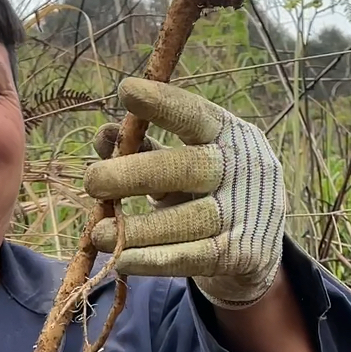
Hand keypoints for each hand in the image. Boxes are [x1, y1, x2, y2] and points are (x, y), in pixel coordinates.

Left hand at [85, 77, 285, 307]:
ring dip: (139, 229)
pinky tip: (122, 260)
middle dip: (136, 174)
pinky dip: (154, 260)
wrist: (258, 244)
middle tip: (92, 181)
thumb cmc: (206, 190)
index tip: (127, 91)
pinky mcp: (242, 254)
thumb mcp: (181, 161)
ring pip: (190, 220)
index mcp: (228, 134)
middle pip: (189, 168)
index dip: (163, 104)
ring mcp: (246, 212)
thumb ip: (144, 147)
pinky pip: (193, 258)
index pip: (195, 115)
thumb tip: (103, 136)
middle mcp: (244, 168)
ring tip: (98, 234)